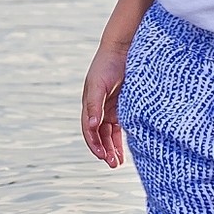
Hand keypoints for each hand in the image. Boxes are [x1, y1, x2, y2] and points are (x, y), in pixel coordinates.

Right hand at [81, 42, 128, 167]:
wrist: (122, 49)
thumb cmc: (107, 64)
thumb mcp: (98, 84)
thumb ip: (94, 105)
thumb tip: (91, 126)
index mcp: (89, 104)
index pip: (89, 130)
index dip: (94, 144)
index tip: (102, 156)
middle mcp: (98, 109)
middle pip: (99, 135)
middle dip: (104, 150)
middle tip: (112, 164)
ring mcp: (110, 108)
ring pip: (109, 134)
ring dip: (112, 148)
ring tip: (118, 163)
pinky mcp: (122, 107)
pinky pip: (119, 127)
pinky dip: (120, 139)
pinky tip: (124, 150)